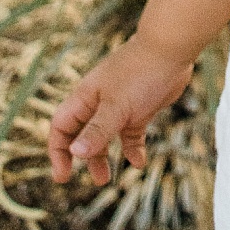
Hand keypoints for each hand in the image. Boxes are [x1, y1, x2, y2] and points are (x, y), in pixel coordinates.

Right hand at [48, 35, 192, 186]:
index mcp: (86, 97)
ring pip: (105, 136)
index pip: (61, 126)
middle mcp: (100, 101)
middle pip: (82, 134)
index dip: (58, 150)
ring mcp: (121, 104)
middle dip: (82, 158)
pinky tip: (139, 162)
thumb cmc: (139, 74)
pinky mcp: (141, 107)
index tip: (63, 175)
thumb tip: (75, 152)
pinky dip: (133, 148)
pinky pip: (131, 133)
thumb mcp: (116, 107)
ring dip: (103, 157)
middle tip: (92, 179)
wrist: (171, 50)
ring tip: (106, 179)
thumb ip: (97, 130)